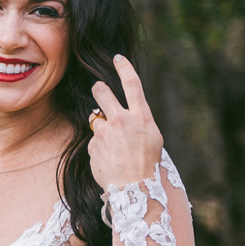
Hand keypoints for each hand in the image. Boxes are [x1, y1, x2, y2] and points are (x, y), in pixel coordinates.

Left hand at [87, 54, 164, 188]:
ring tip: (112, 144)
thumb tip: (128, 112)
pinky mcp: (93, 144)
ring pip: (94, 118)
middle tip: (98, 90)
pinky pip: (93, 141)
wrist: (135, 188)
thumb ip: (138, 120)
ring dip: (100, 126)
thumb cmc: (147, 163)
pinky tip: (108, 160)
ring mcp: (105, 131)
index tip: (117, 57)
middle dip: (98, 88)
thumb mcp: (152, 137)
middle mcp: (122, 119)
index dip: (124, 67)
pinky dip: (98, 148)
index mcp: (142, 116)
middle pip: (101, 91)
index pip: (132, 84)